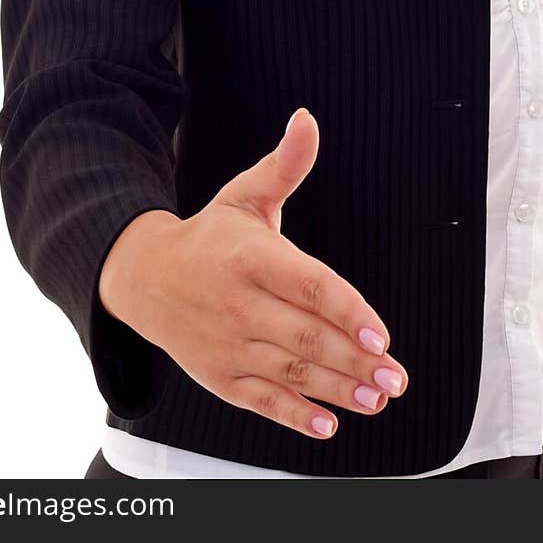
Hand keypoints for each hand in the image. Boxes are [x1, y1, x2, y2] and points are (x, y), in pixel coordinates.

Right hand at [100, 107, 408, 440]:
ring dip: (338, 391)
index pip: (309, 286)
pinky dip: (294, 416)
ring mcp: (228, 344)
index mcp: (252, 257)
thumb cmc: (211, 235)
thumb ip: (285, 164)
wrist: (144, 277)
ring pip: (291, 374)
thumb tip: (307, 118)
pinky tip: (328, 424)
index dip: (348, 311)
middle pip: (307, 338)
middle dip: (357, 361)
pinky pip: (261, 401)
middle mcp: (239, 304)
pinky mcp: (219, 376)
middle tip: (397, 377)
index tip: (383, 333)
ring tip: (378, 398)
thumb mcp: (245, 194)